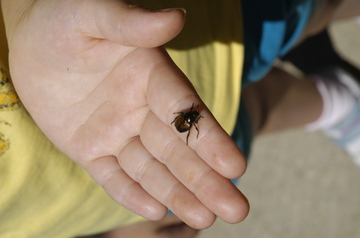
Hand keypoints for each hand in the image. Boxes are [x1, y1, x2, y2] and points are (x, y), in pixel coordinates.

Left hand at [2, 0, 248, 228]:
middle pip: (176, 149)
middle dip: (206, 180)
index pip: (184, 111)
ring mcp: (115, 131)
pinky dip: (130, 193)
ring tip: (205, 220)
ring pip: (150, 168)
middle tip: (237, 210)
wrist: (33, 37)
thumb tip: (177, 17)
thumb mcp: (94, 14)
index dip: (209, 139)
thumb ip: (132, 22)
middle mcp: (139, 107)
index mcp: (150, 75)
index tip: (235, 167)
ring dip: (177, 194)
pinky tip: (154, 211)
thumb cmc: (64, 17)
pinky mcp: (89, 148)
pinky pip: (111, 175)